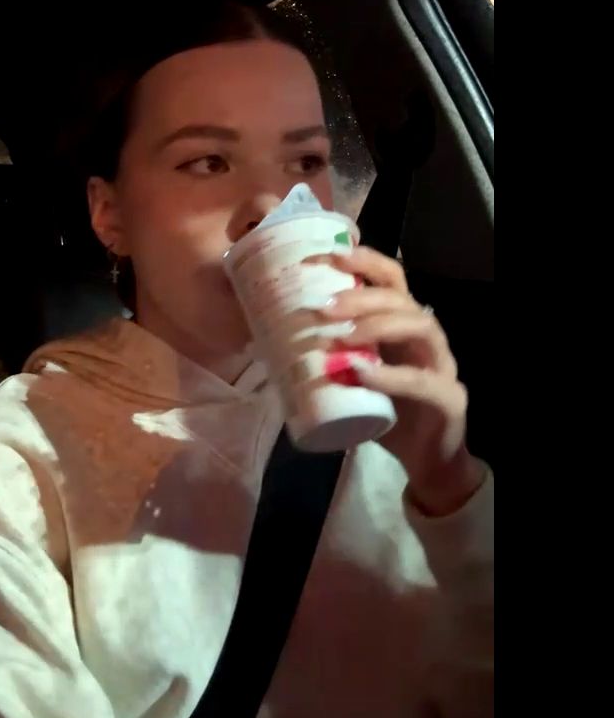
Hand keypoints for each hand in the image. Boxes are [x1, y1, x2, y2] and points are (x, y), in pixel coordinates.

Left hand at [317, 246, 484, 515]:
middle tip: (322, 308)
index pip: (390, 279)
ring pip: (420, 326)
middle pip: (401, 298)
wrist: (425, 460)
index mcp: (401, 324)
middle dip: (362, 296)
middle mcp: (425, 336)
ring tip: (341, 335)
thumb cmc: (385, 412)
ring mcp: (441, 365)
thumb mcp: (350, 377)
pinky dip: (390, 375)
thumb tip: (269, 337)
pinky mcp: (448, 399)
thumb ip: (326, 355)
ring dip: (377, 325)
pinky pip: (422, 381)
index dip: (362, 262)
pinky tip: (362, 372)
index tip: (324, 257)